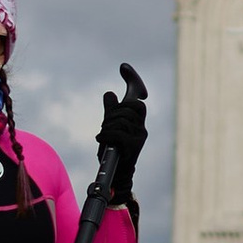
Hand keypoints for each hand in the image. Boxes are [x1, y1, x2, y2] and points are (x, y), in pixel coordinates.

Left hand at [97, 62, 147, 196]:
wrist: (116, 174)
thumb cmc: (113, 151)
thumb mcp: (110, 128)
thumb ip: (111, 111)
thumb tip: (110, 93)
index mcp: (137, 121)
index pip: (136, 99)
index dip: (132, 81)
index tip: (124, 68)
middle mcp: (141, 127)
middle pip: (127, 107)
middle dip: (112, 114)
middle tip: (105, 126)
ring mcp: (140, 136)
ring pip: (120, 120)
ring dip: (107, 127)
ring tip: (103, 137)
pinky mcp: (135, 146)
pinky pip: (118, 133)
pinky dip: (105, 135)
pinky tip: (101, 140)